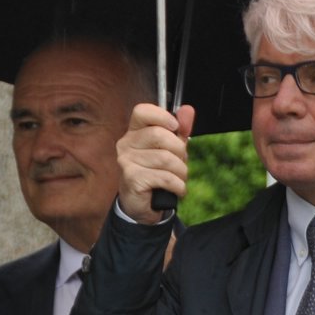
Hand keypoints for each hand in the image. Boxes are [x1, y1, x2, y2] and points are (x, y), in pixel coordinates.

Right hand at [117, 102, 195, 223]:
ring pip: (166, 159)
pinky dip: (178, 185)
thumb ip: (180, 130)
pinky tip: (177, 189)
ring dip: (181, 172)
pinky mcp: (131, 178)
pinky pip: (165, 177)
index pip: (142, 111)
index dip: (162, 116)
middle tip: (181, 162)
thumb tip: (188, 110)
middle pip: (159, 135)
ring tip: (178, 178)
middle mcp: (126, 144)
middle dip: (180, 151)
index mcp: (135, 132)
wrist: (143, 204)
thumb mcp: (172, 149)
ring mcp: (126, 161)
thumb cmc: (157, 172)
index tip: (175, 127)